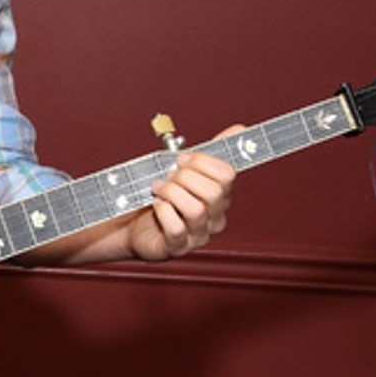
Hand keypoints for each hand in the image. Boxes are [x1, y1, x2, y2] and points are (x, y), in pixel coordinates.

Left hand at [126, 125, 241, 261]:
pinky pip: (176, 228)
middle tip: (169, 176)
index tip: (183, 159)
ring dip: (171, 193)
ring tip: (159, 190)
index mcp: (220, 196)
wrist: (135, 225)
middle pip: (214, 192)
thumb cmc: (164, 198)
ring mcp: (198, 235)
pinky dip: (163, 212)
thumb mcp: (186, 172)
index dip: (203, 162)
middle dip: (185, 177)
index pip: (227, 175)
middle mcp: (214, 217)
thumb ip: (211, 154)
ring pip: (196, 210)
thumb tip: (239, 129)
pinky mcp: (178, 247)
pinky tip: (156, 205)